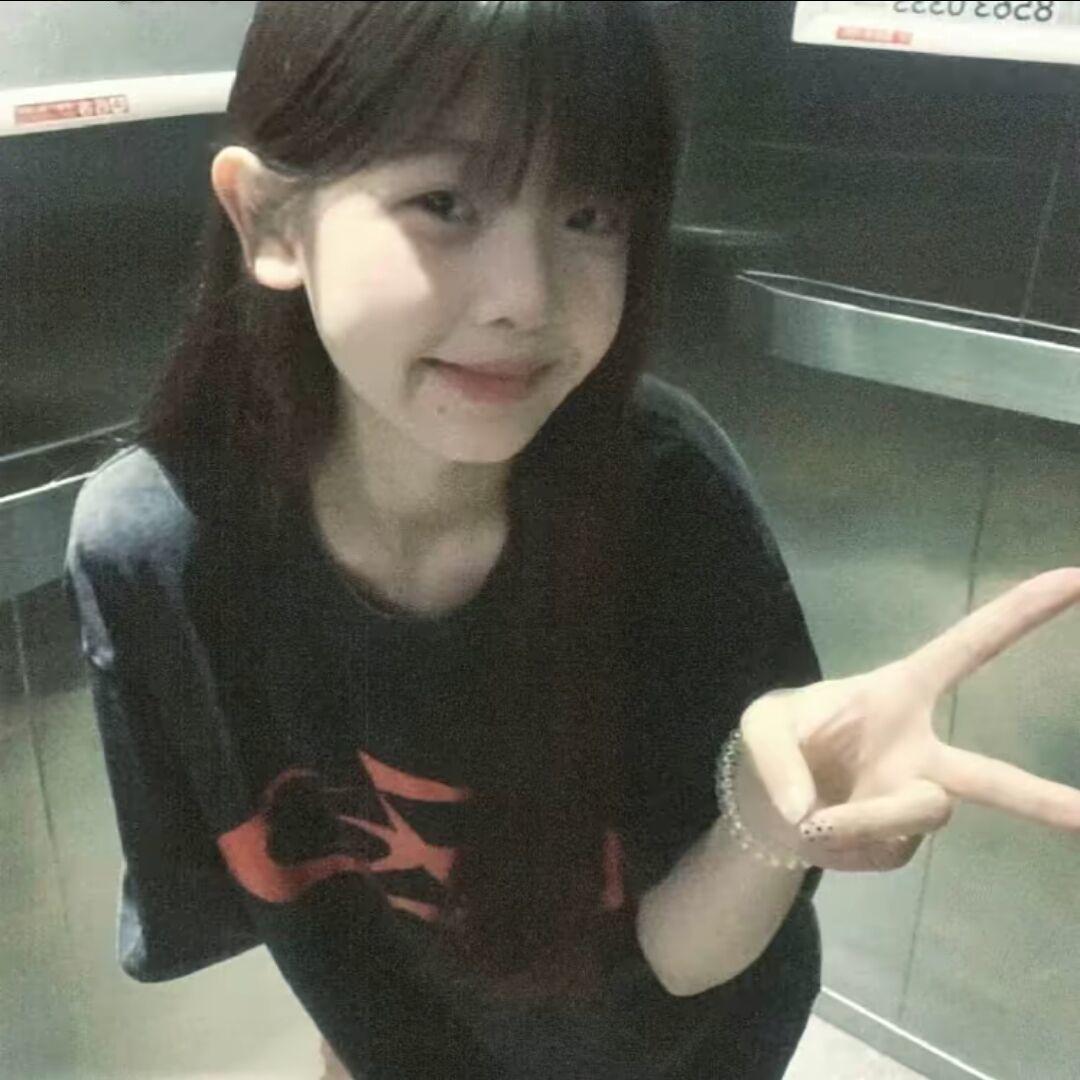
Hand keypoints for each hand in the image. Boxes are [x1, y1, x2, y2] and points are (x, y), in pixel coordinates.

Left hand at [734, 568, 1079, 872]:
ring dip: (865, 816)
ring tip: (815, 818)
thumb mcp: (760, 727)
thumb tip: (810, 810)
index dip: (1017, 615)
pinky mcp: (901, 846)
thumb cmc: (778, 743)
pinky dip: (844, 841)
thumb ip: (776, 757)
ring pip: (921, 812)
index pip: (965, 649)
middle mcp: (922, 750)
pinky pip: (884, 847)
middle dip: (1048, 801)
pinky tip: (822, 830)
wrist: (766, 809)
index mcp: (899, 693)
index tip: (1075, 578)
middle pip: (994, 777)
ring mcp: (915, 801)